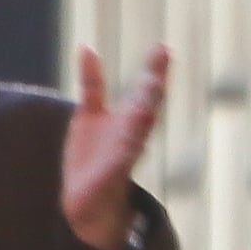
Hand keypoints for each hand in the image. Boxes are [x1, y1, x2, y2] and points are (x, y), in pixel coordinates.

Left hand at [61, 45, 169, 248]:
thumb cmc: (93, 155)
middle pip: (148, 104)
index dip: (154, 69)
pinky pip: (123, 161)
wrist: (87, 203)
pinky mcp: (113, 175)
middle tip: (164, 58)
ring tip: (153, 86)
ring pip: (140, 129)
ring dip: (146, 109)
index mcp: (129, 118)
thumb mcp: (89, 113)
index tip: (163, 46)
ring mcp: (126, 154)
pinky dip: (126, 150)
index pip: (145, 90)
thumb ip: (92, 82)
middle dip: (155, 83)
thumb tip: (86, 47)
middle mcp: (133, 133)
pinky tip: (133, 138)